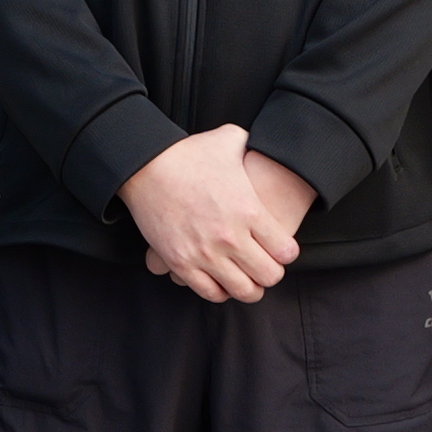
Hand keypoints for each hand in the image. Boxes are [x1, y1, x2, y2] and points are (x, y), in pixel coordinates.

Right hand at [121, 127, 314, 305]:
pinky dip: (220, 291)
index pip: (286, 252)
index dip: (286, 252)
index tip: (280, 249)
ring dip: (248, 287)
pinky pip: (211, 292)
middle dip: (270, 273)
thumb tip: (263, 138)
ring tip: (246, 278)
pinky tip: (221, 281)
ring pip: (243, 290)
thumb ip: (252, 143)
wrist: (145, 165)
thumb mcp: (229, 140)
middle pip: (269, 276)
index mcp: (249, 210)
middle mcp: (231, 237)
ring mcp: (205, 253)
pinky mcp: (181, 263)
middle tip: (264, 265)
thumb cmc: (188, 153)